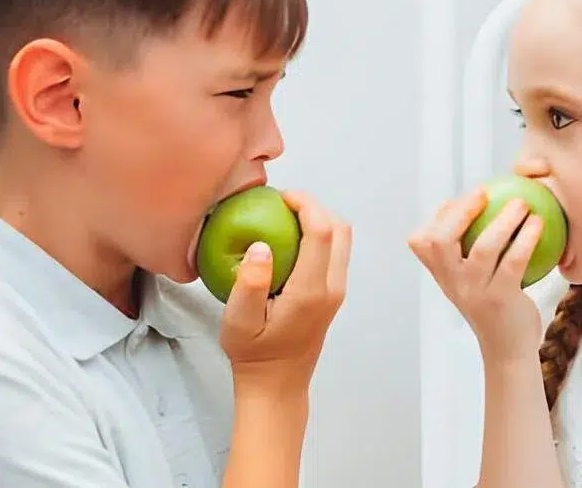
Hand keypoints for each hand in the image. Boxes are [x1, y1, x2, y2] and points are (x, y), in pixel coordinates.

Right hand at [220, 191, 350, 394]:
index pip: (322, 232)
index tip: (282, 196)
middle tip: (283, 202)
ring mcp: (336, 292)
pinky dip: (319, 235)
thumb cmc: (254, 354)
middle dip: (315, 206)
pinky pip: (335, 253)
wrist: (277, 384)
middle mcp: (332, 289)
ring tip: (285, 216)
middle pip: (340, 230)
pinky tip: (289, 239)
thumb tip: (260, 246)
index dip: (306, 204)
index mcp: (311, 291)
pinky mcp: (333, 294)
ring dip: (319, 220)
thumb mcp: (239, 321)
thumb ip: (248, 283)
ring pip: (342, 240)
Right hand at [407, 188, 543, 362]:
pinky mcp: (500, 299)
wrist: (508, 350)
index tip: (456, 201)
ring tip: (521, 204)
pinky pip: (514, 261)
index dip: (435, 217)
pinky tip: (538, 224)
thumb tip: (481, 208)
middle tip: (484, 192)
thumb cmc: (495, 307)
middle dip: (461, 212)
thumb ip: (468, 252)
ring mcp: (474, 292)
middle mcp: (453, 283)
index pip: (421, 242)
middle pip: (440, 241)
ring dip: (503, 221)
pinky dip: (526, 239)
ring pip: (483, 248)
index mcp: (443, 276)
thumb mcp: (472, 281)